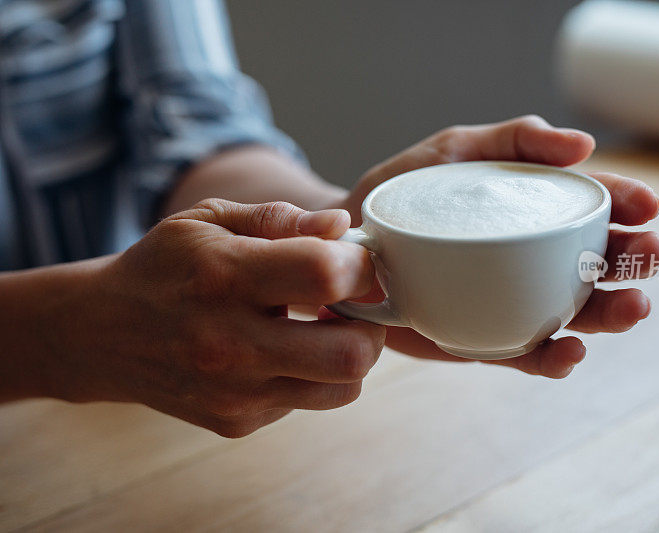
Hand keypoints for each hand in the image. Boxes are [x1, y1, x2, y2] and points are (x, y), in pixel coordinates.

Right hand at [46, 200, 384, 436]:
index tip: (356, 259)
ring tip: (322, 327)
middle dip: (372, 324)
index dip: (360, 265)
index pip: (325, 274)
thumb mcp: (209, 220)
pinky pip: (308, 401)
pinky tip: (280, 351)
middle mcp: (229, 344)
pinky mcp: (237, 422)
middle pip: (352, 353)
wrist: (101, 334)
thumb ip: (280, 218)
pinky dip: (311, 375)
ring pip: (343, 388)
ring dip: (349, 354)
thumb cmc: (164, 266)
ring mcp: (234, 393)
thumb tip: (341, 226)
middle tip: (352, 303)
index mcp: (223, 277)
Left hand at [329, 115, 658, 377]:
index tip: (648, 206)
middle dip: (633, 259)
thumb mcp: (456, 150)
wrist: (350, 245)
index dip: (628, 203)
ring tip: (632, 307)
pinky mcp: (488, 337)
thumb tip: (582, 144)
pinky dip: (555, 358)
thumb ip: (512, 140)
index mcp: (537, 208)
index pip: (594, 204)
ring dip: (611, 313)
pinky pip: (529, 353)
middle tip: (650, 255)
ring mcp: (516, 300)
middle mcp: (536, 257)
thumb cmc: (407, 192)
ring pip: (578, 313)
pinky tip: (570, 351)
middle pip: (599, 261)